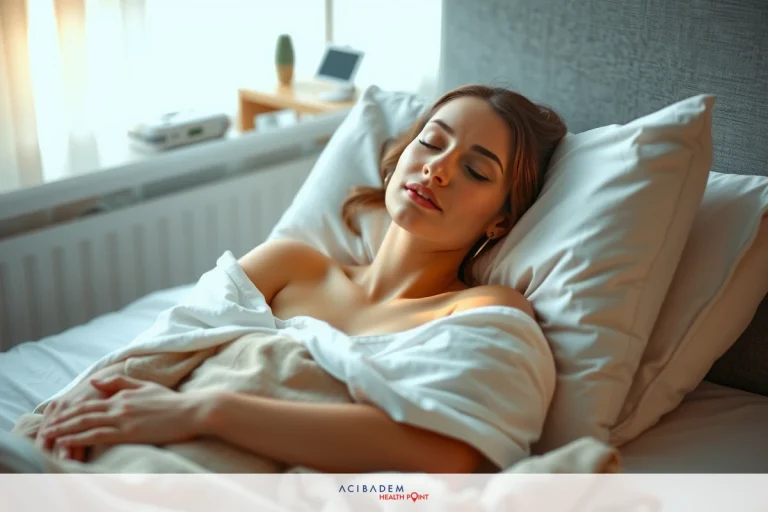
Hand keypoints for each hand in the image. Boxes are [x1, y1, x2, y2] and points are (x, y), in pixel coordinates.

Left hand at [38, 375, 204, 450]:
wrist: (192, 410)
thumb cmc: (173, 401)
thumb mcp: (146, 386)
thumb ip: (121, 382)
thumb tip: (95, 382)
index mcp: (123, 394)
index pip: (90, 402)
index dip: (70, 410)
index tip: (56, 416)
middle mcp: (119, 404)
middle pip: (83, 412)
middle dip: (61, 420)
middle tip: (44, 428)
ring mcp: (123, 418)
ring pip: (86, 423)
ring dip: (64, 430)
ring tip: (49, 436)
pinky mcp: (129, 431)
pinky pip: (98, 435)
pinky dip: (79, 438)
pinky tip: (68, 443)